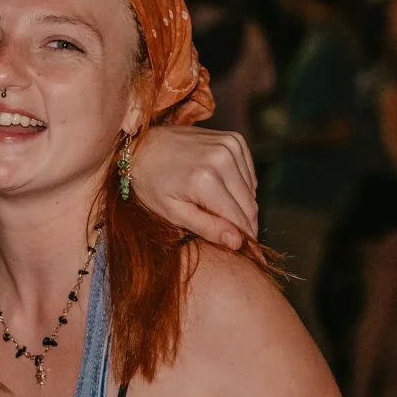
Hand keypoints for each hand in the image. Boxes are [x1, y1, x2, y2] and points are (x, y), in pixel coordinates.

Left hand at [131, 125, 258, 250]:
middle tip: (233, 237)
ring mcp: (230, 146)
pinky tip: (220, 190)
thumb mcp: (173, 212)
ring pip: (252, 190)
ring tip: (216, 209)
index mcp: (206, 180)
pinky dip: (240, 187)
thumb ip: (207, 227)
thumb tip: (238, 242)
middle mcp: (223, 159)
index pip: (240, 218)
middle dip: (245, 225)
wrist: (142, 146)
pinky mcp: (234, 140)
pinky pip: (248, 174)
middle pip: (250, 205)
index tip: (254, 256)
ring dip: (242, 205)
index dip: (247, 239)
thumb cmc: (152, 183)